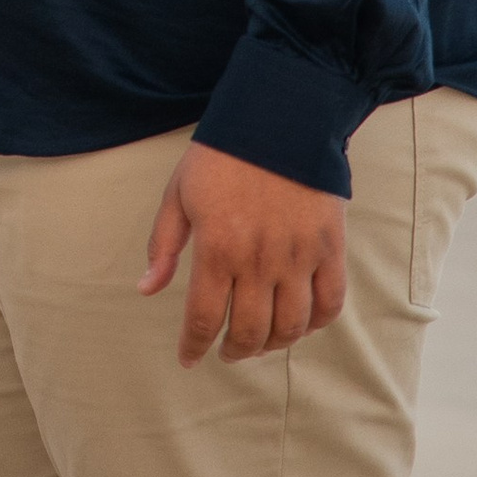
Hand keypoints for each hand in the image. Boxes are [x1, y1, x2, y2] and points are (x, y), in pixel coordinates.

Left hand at [140, 143, 346, 365]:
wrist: (279, 118)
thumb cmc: (222, 156)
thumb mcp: (179, 193)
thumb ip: (163, 244)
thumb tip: (147, 289)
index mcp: (217, 248)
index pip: (204, 318)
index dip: (193, 345)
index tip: (188, 358)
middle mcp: (259, 261)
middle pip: (249, 332)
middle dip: (233, 351)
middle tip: (225, 352)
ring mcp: (298, 258)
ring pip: (290, 327)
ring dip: (272, 344)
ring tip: (258, 342)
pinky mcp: (329, 249)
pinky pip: (329, 304)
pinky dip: (315, 324)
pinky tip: (299, 323)